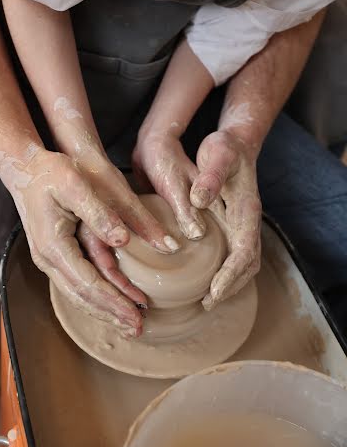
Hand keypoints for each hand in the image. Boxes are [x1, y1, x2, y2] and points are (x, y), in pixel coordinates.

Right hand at [0, 146, 177, 336]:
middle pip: (82, 297)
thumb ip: (100, 213)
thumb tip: (123, 241)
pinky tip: (111, 301)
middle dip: (111, 315)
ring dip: (104, 310)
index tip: (137, 314)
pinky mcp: (56, 254)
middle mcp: (48, 259)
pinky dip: (95, 296)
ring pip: (78, 294)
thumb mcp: (77, 185)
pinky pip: (77, 282)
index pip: (88, 283)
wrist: (26, 169)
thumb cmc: (51, 173)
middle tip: (138, 329)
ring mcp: (49, 259)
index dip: (114, 301)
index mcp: (54, 246)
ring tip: (128, 323)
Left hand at [133, 129, 260, 308]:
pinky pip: (234, 254)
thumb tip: (199, 201)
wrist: (235, 144)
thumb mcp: (217, 155)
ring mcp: (242, 225)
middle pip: (248, 263)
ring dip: (229, 283)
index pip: (244, 250)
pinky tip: (208, 279)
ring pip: (244, 262)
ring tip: (207, 299)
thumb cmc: (226, 149)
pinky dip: (226, 272)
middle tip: (208, 303)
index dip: (230, 274)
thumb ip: (210, 177)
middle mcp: (247, 221)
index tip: (214, 291)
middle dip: (231, 286)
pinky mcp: (233, 225)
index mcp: (247, 210)